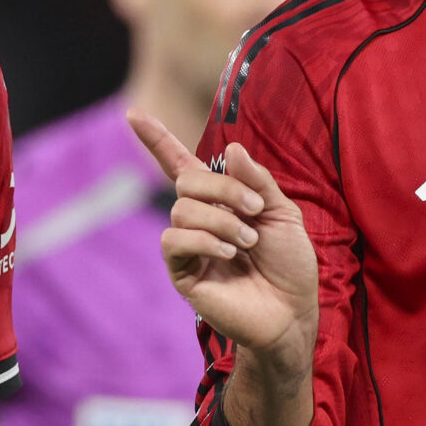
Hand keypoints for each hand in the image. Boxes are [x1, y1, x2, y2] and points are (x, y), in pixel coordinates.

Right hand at [128, 111, 318, 425]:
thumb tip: (229, 148)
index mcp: (220, 202)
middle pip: (187, 181)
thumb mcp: (283, 213)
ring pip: (181, 210)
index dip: (157, 140)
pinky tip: (228, 255)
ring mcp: (188, 247)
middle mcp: (199, 220)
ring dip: (220, 220)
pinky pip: (174, 241)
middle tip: (254, 211)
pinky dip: (204, 241)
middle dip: (223, 188)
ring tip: (247, 242)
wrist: (292, 312)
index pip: (180, 165)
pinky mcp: (182, 273)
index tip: (133, 114)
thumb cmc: (290, 265)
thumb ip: (256, 181)